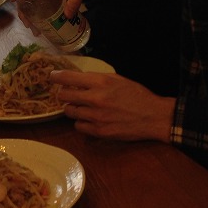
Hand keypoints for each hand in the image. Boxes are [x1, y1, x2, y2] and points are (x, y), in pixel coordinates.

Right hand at [10, 0, 100, 19]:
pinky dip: (35, 17)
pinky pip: (35, 7)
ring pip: (28, 4)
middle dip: (23, 12)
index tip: (14, 0)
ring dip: (28, 17)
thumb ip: (74, 1)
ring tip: (34, 30)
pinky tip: (39, 27)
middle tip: (28, 25)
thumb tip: (67, 16)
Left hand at [51, 70, 174, 141]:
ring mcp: (96, 116)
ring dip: (73, 108)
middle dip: (64, 94)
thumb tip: (75, 78)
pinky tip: (89, 119)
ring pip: (69, 111)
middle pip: (63, 95)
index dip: (55, 76)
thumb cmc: (136, 95)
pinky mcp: (99, 131)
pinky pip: (78, 126)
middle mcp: (95, 98)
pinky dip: (81, 122)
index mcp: (100, 82)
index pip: (66, 77)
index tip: (52, 76)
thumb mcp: (116, 79)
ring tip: (82, 107)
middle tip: (70, 94)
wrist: (154, 117)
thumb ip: (95, 78)